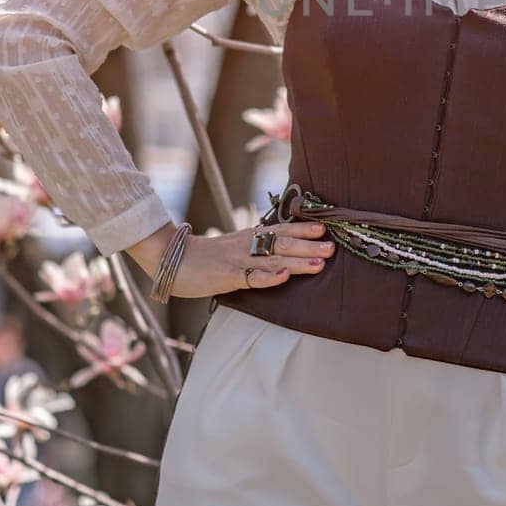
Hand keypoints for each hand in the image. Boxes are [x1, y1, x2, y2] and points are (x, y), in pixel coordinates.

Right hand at [164, 221, 335, 298]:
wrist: (172, 259)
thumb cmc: (206, 256)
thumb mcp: (234, 246)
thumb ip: (256, 246)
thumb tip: (282, 250)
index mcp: (250, 237)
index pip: (281, 229)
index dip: (303, 229)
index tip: (325, 228)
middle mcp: (248, 245)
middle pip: (282, 243)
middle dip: (308, 245)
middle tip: (332, 248)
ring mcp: (238, 260)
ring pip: (272, 260)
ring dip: (297, 261)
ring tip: (319, 263)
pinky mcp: (227, 276)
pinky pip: (251, 278)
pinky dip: (268, 277)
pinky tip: (283, 277)